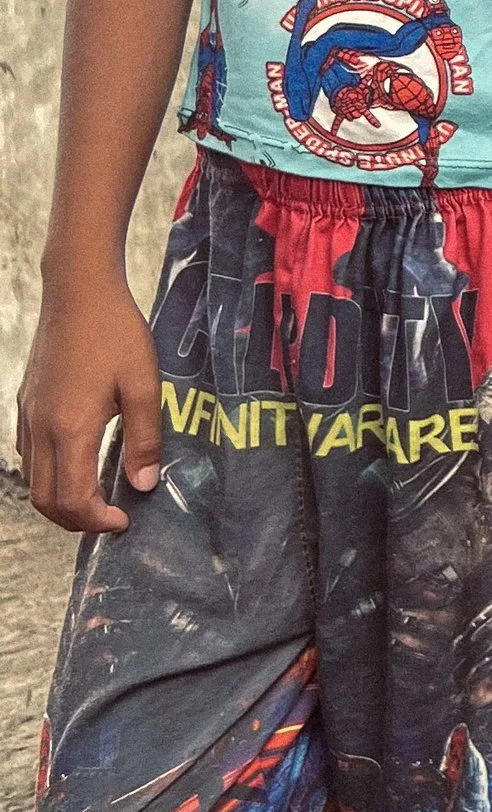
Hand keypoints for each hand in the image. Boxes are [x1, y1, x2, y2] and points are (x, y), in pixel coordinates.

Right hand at [18, 275, 163, 533]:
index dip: (97, 520)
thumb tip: (145, 484)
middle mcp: (41, 428)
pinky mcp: (25, 403)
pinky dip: (47, 475)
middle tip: (110, 517)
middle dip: (76, 520)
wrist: (78, 291)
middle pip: (45, 499)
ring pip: (32, 480)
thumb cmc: (116, 333)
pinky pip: (27, 455)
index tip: (124, 520)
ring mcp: (28, 416)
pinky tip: (74, 464)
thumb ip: (144, 438)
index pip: (73, 499)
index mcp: (71, 428)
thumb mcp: (144, 384)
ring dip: (60, 500)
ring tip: (95, 497)